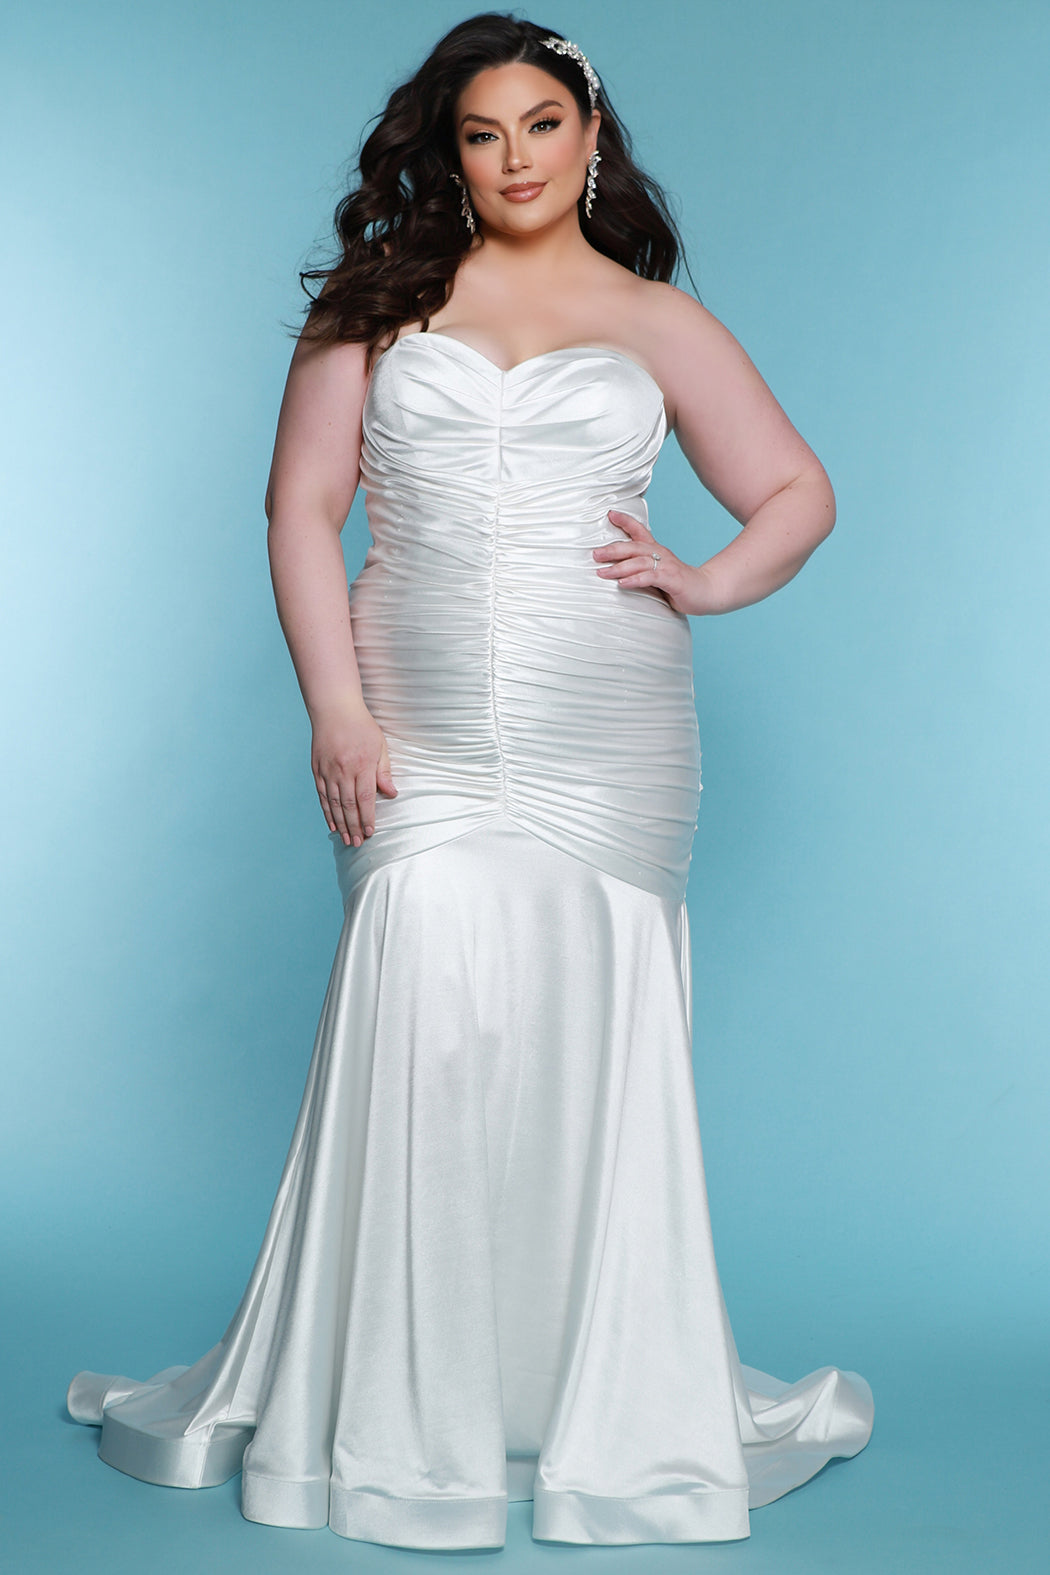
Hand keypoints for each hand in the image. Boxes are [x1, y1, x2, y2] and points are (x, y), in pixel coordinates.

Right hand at [311, 704, 396, 847]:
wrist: (334, 709)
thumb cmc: (361, 726)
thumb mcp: (380, 746)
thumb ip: (383, 771)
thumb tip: (391, 794)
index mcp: (361, 765)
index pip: (365, 798)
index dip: (368, 817)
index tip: (371, 831)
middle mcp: (343, 770)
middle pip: (349, 805)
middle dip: (354, 826)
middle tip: (359, 842)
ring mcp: (328, 771)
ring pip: (334, 804)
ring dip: (341, 824)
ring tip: (347, 839)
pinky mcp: (317, 770)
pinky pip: (322, 795)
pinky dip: (327, 811)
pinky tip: (332, 824)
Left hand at [593, 510, 698, 614]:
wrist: (707, 591)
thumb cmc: (678, 584)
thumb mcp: (657, 573)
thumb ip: (640, 569)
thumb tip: (615, 571)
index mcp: (657, 550)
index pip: (640, 531)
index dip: (625, 521)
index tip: (610, 514)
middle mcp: (661, 554)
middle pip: (634, 547)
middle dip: (613, 549)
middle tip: (595, 554)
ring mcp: (667, 566)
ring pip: (639, 562)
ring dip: (619, 567)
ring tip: (602, 572)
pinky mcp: (672, 579)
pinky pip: (650, 577)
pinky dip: (635, 579)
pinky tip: (622, 583)